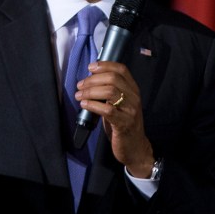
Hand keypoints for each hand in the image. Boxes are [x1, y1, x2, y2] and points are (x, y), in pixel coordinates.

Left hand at [77, 60, 154, 177]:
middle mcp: (134, 97)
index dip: (105, 65)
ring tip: (79, 95)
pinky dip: (93, 105)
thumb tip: (90, 80)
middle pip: (113, 79)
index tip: (91, 67)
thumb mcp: (119, 104)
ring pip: (110, 92)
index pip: (121, 70)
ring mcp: (130, 110)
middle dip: (93, 79)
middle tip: (80, 85)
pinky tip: (84, 105)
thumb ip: (109, 92)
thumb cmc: (123, 124)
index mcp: (133, 90)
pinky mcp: (123, 123)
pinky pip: (107, 110)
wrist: (135, 147)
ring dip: (91, 91)